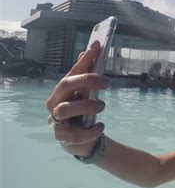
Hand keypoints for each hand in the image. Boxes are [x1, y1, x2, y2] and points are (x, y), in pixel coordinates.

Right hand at [46, 41, 108, 156]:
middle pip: (64, 86)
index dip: (84, 60)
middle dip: (85, 80)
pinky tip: (101, 126)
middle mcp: (55, 104)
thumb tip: (90, 50)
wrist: (81, 141)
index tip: (97, 47)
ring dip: (87, 105)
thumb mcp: (87, 94)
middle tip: (107, 82)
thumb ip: (88, 75)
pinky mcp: (63, 138)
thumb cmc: (83, 113)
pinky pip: (75, 135)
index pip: (72, 72)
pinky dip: (90, 131)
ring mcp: (56, 121)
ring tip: (102, 105)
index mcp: (62, 92)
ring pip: (64, 109)